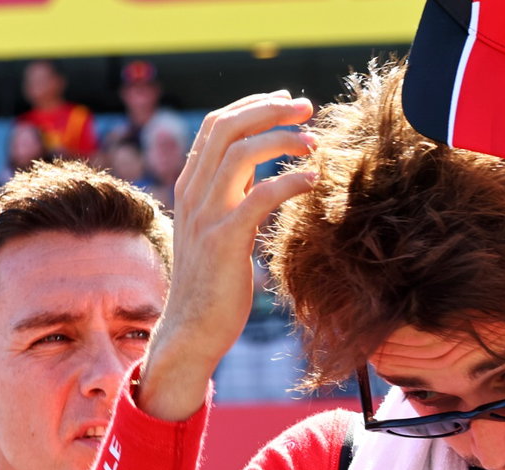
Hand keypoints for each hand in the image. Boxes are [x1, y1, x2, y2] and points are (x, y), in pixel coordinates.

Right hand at [137, 91, 315, 420]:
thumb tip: (261, 171)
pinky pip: (258, 197)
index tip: (286, 101)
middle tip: (307, 106)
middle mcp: (193, 194)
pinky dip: (288, 181)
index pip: (217, 125)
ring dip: (282, 139)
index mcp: (191, 187)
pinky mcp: (223, 241)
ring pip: (241, 153)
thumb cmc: (212, 285)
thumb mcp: (220, 230)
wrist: (190, 332)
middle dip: (270, 110)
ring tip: (314, 142)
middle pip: (227, 128)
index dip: (252, 106)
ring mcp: (205, 216)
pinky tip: (312, 179)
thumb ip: (233, 198)